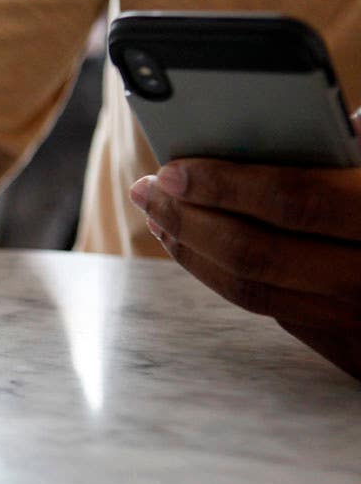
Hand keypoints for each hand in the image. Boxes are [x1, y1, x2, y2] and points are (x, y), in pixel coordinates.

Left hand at [130, 156, 360, 376]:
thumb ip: (332, 150)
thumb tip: (248, 134)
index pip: (292, 202)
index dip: (223, 185)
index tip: (170, 171)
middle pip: (255, 254)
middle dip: (187, 219)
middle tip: (145, 190)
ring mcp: (359, 321)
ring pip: (252, 292)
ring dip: (191, 250)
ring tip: (156, 213)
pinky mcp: (349, 349)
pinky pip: (269, 311)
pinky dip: (218, 276)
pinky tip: (190, 246)